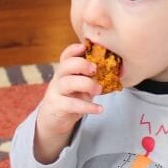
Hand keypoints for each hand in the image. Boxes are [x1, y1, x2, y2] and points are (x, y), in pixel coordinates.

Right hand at [33, 43, 102, 163]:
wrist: (53, 120)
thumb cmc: (71, 99)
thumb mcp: (81, 86)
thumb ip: (91, 77)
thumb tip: (113, 69)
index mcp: (65, 71)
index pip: (66, 56)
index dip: (74, 50)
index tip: (85, 46)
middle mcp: (59, 78)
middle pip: (65, 65)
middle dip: (81, 64)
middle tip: (95, 69)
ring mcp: (56, 92)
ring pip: (67, 83)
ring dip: (86, 84)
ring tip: (99, 90)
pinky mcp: (57, 107)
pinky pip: (72, 104)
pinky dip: (87, 106)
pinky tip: (99, 109)